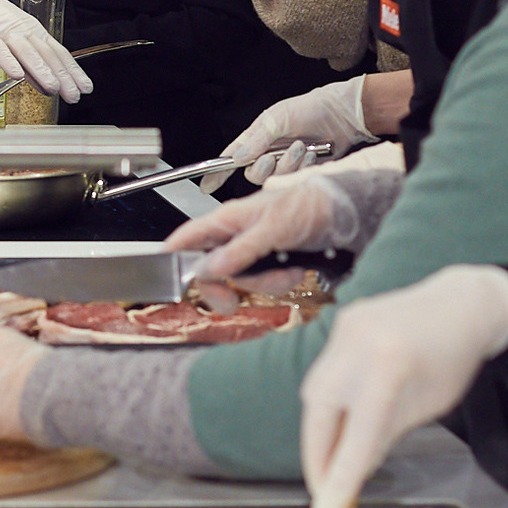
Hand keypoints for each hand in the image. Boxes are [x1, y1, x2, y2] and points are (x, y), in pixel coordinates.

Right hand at [0, 0, 90, 100]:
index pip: (58, 52)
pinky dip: (8, 61)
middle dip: (63, 76)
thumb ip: (28, 63)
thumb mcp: (12, 40)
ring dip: (41, 70)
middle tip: (75, 94)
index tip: (85, 87)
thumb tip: (47, 85)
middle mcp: (23, 30)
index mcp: (32, 31)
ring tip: (53, 88)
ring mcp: (4, 31)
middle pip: (47, 54)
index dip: (73, 70)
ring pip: (27, 52)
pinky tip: (17, 75)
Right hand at [170, 143, 404, 276]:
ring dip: (264, 283)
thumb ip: (239, 251)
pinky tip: (293, 270)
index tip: (164, 276)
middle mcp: (237, 233)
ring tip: (286, 272)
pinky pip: (264, 281)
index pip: (189, 236)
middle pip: (212, 268)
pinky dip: (279, 282)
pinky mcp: (272, 259)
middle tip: (230, 303)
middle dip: (226, 286)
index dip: (173, 255)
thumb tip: (209, 269)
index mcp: (229, 219)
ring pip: (241, 279)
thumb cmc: (307, 205)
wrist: (343, 211)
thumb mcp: (271, 229)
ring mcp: (255, 248)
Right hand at [218, 77, 374, 187]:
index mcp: (256, 138)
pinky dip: (302, 167)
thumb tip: (237, 159)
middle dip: (265, 166)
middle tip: (276, 154)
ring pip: (275, 178)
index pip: (231, 158)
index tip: (207, 185)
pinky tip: (312, 154)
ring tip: (302, 147)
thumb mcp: (278, 118)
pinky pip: (294, 179)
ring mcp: (285, 163)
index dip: (217, 172)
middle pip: (252, 173)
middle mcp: (268, 153)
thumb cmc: (309, 109)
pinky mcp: (302, 172)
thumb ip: (257, 140)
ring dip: (288, 164)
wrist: (341, 115)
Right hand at [298, 265, 507, 507]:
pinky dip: (330, 400)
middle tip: (324, 489)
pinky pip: (324, 371)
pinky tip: (342, 419)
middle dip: (317, 454)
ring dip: (320, 429)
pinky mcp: (341, 322)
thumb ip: (384, 435)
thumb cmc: (452, 359)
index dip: (338, 478)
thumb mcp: (428, 407)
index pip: (357, 435)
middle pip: (319, 410)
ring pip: (315, 391)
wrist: (461, 303)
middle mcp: (359, 343)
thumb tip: (350, 470)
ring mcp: (345, 328)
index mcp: (390, 366)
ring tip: (333, 459)